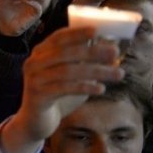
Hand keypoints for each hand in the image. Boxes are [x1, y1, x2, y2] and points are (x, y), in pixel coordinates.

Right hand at [0, 26, 124, 152]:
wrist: (36, 121)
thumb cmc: (57, 94)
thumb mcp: (71, 74)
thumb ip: (84, 61)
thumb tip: (112, 48)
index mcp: (41, 53)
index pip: (58, 37)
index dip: (77, 33)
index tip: (97, 30)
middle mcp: (33, 63)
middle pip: (65, 53)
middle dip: (93, 52)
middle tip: (115, 54)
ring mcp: (34, 79)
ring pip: (68, 71)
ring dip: (96, 71)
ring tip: (118, 74)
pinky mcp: (37, 96)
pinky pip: (64, 88)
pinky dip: (85, 87)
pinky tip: (101, 89)